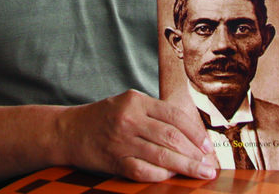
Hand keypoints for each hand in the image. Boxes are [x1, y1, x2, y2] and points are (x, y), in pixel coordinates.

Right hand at [58, 89, 216, 181]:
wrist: (68, 130)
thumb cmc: (104, 117)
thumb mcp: (128, 104)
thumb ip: (154, 113)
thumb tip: (191, 133)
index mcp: (136, 100)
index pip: (174, 116)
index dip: (195, 132)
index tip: (208, 145)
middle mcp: (129, 118)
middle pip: (172, 137)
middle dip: (195, 153)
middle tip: (210, 165)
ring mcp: (121, 141)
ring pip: (162, 156)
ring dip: (186, 167)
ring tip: (201, 173)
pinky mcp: (114, 161)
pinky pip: (144, 171)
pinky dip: (161, 176)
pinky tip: (172, 177)